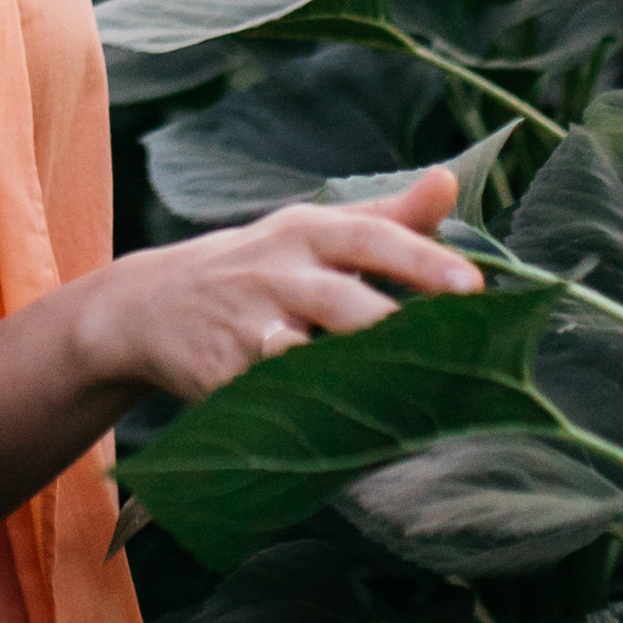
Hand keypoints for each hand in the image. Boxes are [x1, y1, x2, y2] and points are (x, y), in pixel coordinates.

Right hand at [75, 169, 483, 405]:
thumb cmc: (260, 266)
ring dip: (352, 382)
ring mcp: (245, 327)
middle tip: (454, 352)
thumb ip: (388, 215)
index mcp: (307, 232)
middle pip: (341, 301)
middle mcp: (276, 273)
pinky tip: (348, 441)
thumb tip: (453, 181)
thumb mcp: (312, 229)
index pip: (371, 238)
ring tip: (407, 405)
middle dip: (392, 327)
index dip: (422, 261)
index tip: (474, 286)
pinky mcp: (220, 377)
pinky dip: (306, 419)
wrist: (149, 305)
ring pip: (303, 357)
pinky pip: (271, 401)